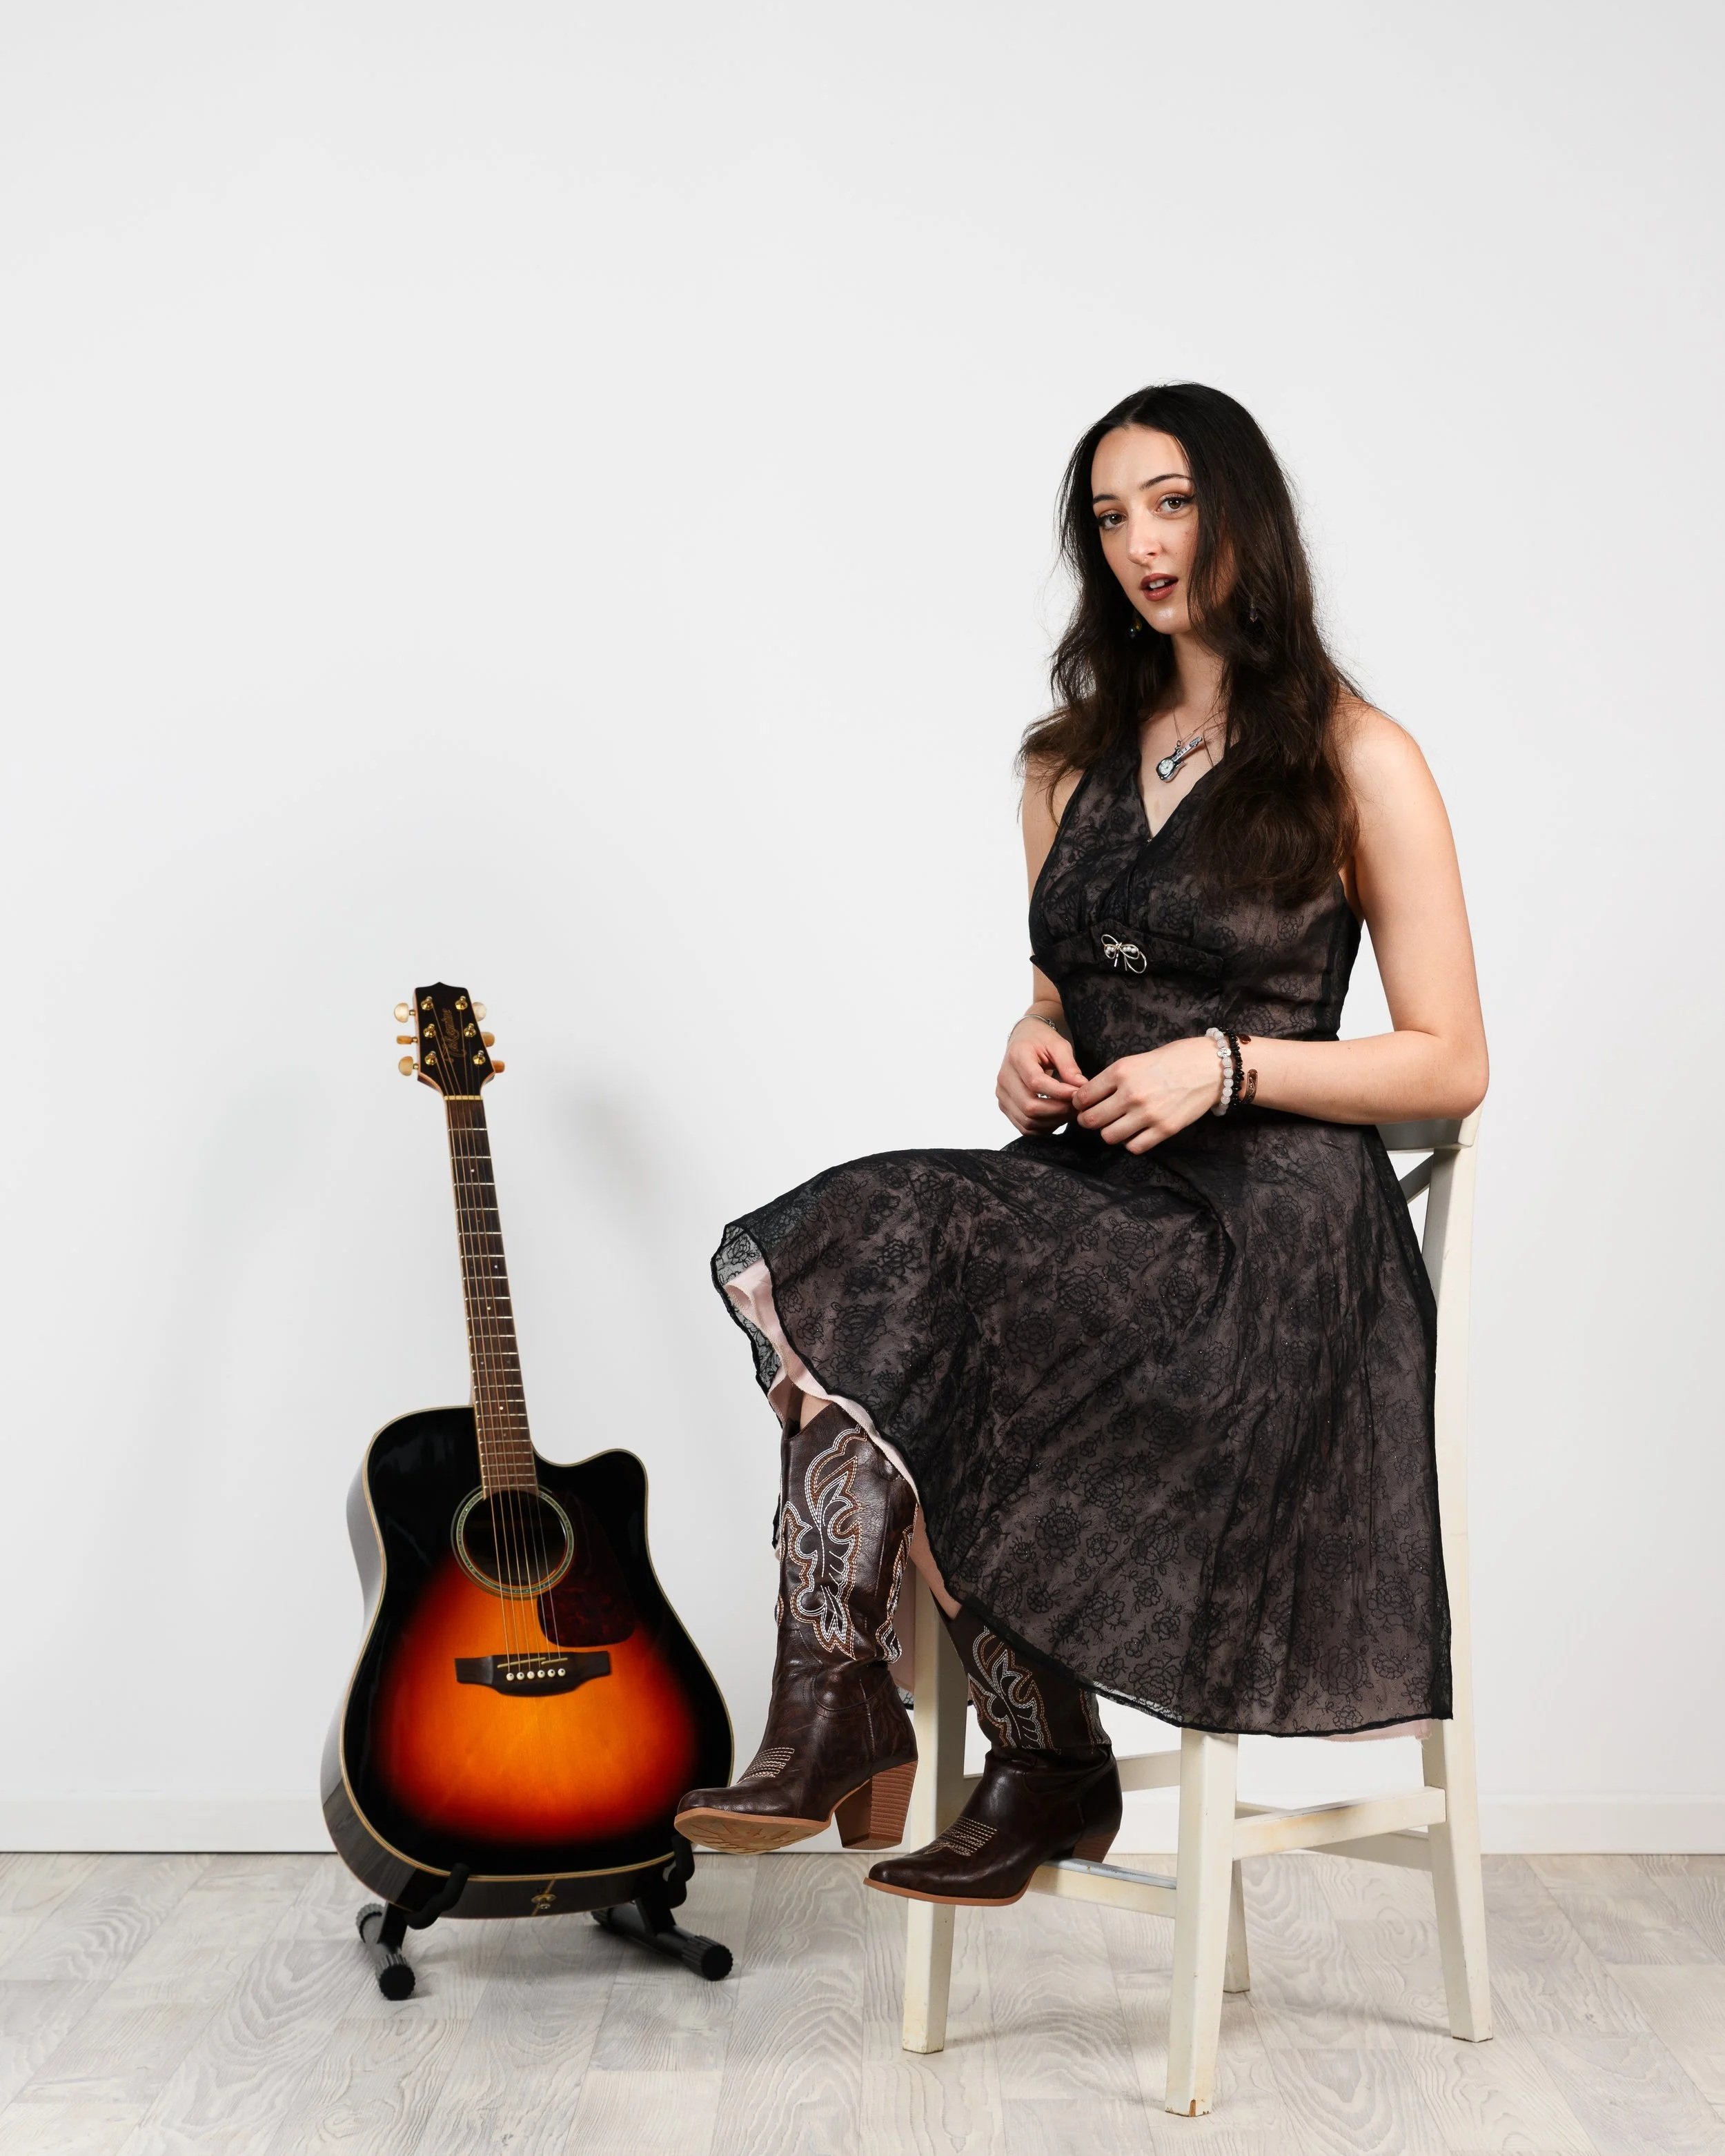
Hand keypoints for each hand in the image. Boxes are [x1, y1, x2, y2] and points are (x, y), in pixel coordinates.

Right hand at [997, 1016, 1086, 1134]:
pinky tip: (1057, 1117)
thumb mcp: (1059, 1045)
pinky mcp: (1005, 1106)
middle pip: (1029, 1106)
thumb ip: (1069, 1066)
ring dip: (1053, 1121)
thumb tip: (1081, 1086)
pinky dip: (1043, 1127)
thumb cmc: (1042, 1041)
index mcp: (1016, 1057)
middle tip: (1077, 1106)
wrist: (1023, 1040)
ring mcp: (1002, 1094)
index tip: (1078, 1093)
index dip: (1060, 1092)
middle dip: (1058, 1110)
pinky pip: (1024, 1127)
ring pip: (1027, 1120)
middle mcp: (1004, 1078)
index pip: (1036, 1082)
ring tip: (1070, 1111)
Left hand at [1070, 1037, 1221, 1151]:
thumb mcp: (1136, 1059)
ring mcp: (1147, 1114)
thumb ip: (1113, 1078)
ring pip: (1109, 1136)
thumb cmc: (1173, 1058)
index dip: (1079, 1103)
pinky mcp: (1164, 1130)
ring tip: (1118, 1124)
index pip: (1083, 1097)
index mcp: (1120, 1072)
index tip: (1083, 1105)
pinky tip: (1136, 1132)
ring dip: (1109, 1132)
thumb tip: (1091, 1095)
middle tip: (1095, 1117)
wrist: (1210, 1066)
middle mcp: (1130, 1094)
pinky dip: (1131, 1142)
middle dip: (1088, 1120)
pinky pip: (1134, 1147)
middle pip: (1090, 1120)